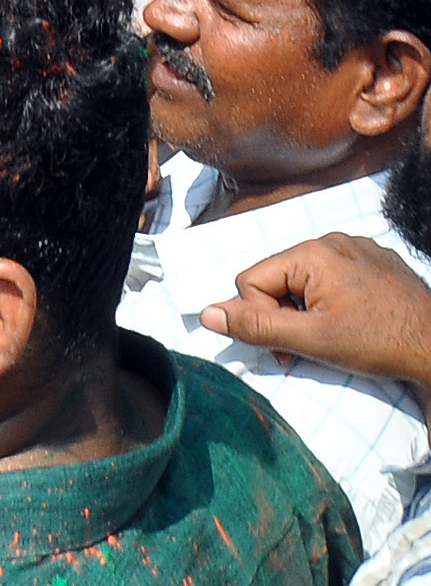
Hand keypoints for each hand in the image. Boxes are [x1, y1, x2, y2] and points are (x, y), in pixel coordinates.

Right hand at [201, 232, 430, 389]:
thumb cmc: (379, 343)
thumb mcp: (312, 340)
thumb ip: (257, 327)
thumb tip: (207, 314)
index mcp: (311, 253)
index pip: (252, 280)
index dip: (262, 317)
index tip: (288, 346)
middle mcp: (331, 240)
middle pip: (278, 278)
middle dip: (285, 313)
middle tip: (309, 345)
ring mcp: (358, 247)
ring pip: (305, 278)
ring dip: (308, 308)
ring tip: (334, 334)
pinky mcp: (377, 259)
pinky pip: (336, 274)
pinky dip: (335, 298)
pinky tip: (356, 320)